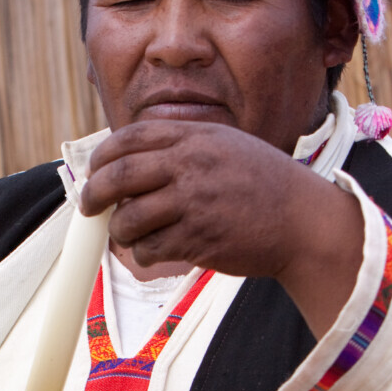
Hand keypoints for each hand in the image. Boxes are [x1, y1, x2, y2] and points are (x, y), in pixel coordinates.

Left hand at [78, 120, 363, 336]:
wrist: (304, 221)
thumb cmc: (265, 185)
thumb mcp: (227, 146)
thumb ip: (184, 147)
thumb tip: (131, 164)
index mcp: (196, 137)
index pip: (130, 138)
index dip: (103, 156)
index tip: (94, 171)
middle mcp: (191, 165)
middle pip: (119, 176)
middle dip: (94, 194)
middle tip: (88, 206)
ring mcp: (193, 202)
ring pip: (129, 218)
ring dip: (119, 231)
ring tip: (126, 235)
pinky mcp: (197, 238)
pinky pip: (149, 248)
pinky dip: (142, 253)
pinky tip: (153, 252)